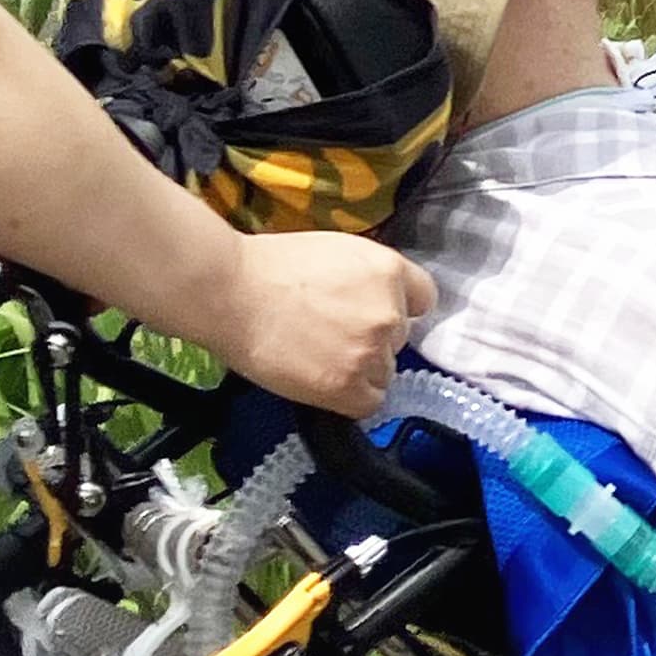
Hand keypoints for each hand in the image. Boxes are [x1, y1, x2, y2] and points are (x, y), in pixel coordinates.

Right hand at [204, 231, 434, 415]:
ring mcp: (371, 352)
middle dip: (371, 338)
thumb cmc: (270, 265)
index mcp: (388, 270)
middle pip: (399, 338)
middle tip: (331, 333)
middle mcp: (389, 312)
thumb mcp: (336, 252)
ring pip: (384, 372)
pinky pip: (369, 403)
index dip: (399, 306)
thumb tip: (372, 301)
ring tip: (318, 357)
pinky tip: (322, 381)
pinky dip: (350, 398)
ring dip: (359, 369)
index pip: (424, 298)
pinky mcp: (349, 387)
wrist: (231, 293)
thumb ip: (366, 278)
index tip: (374, 312)